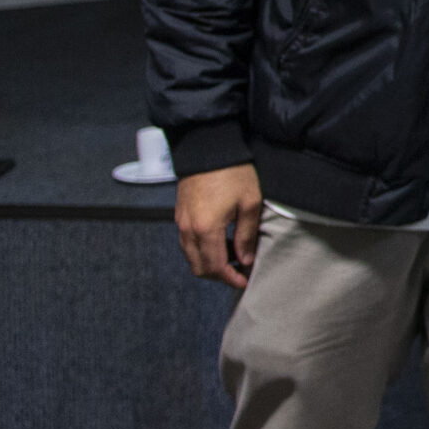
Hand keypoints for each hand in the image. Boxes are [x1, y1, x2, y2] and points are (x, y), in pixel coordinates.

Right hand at [176, 163, 263, 288]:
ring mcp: (180, 222)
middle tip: (240, 271)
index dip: (231, 278)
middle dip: (219, 275)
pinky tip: (220, 242)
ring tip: (234, 255)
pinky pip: (186, 243)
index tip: (245, 281)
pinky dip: (201, 250)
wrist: (208, 146)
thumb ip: (246, 236)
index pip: (215, 267)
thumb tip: (246, 260)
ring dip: (209, 262)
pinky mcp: (179, 215)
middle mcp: (187, 229)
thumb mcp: (249, 204)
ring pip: (190, 256)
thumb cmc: (233, 172)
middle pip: (198, 267)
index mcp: (205, 229)